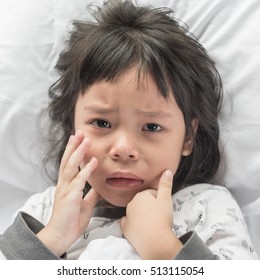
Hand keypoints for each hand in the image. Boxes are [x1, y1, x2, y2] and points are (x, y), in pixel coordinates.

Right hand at [37, 131, 99, 255]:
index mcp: (66, 185)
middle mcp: (64, 184)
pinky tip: (93, 161)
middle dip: (74, 146)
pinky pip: (79, 181)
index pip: (68, 164)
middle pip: (67, 161)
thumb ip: (90, 194)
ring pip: (71, 166)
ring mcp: (65, 190)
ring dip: (79, 152)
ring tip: (86, 140)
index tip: (77, 139)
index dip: (73, 151)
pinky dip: (86, 170)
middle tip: (80, 132)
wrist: (62, 236)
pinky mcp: (70, 198)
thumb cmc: (71, 220)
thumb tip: (98, 187)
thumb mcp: (84, 204)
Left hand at [120, 170, 182, 258]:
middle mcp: (131, 204)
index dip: (159, 200)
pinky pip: (128, 223)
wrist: (155, 241)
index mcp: (140, 195)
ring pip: (136, 212)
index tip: (163, 207)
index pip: (151, 193)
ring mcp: (127, 216)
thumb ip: (166, 184)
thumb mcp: (166, 199)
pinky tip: (140, 227)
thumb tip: (167, 171)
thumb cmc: (161, 218)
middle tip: (159, 215)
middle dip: (150, 206)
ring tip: (153, 223)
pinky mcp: (125, 228)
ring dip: (143, 215)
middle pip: (143, 202)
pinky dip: (133, 224)